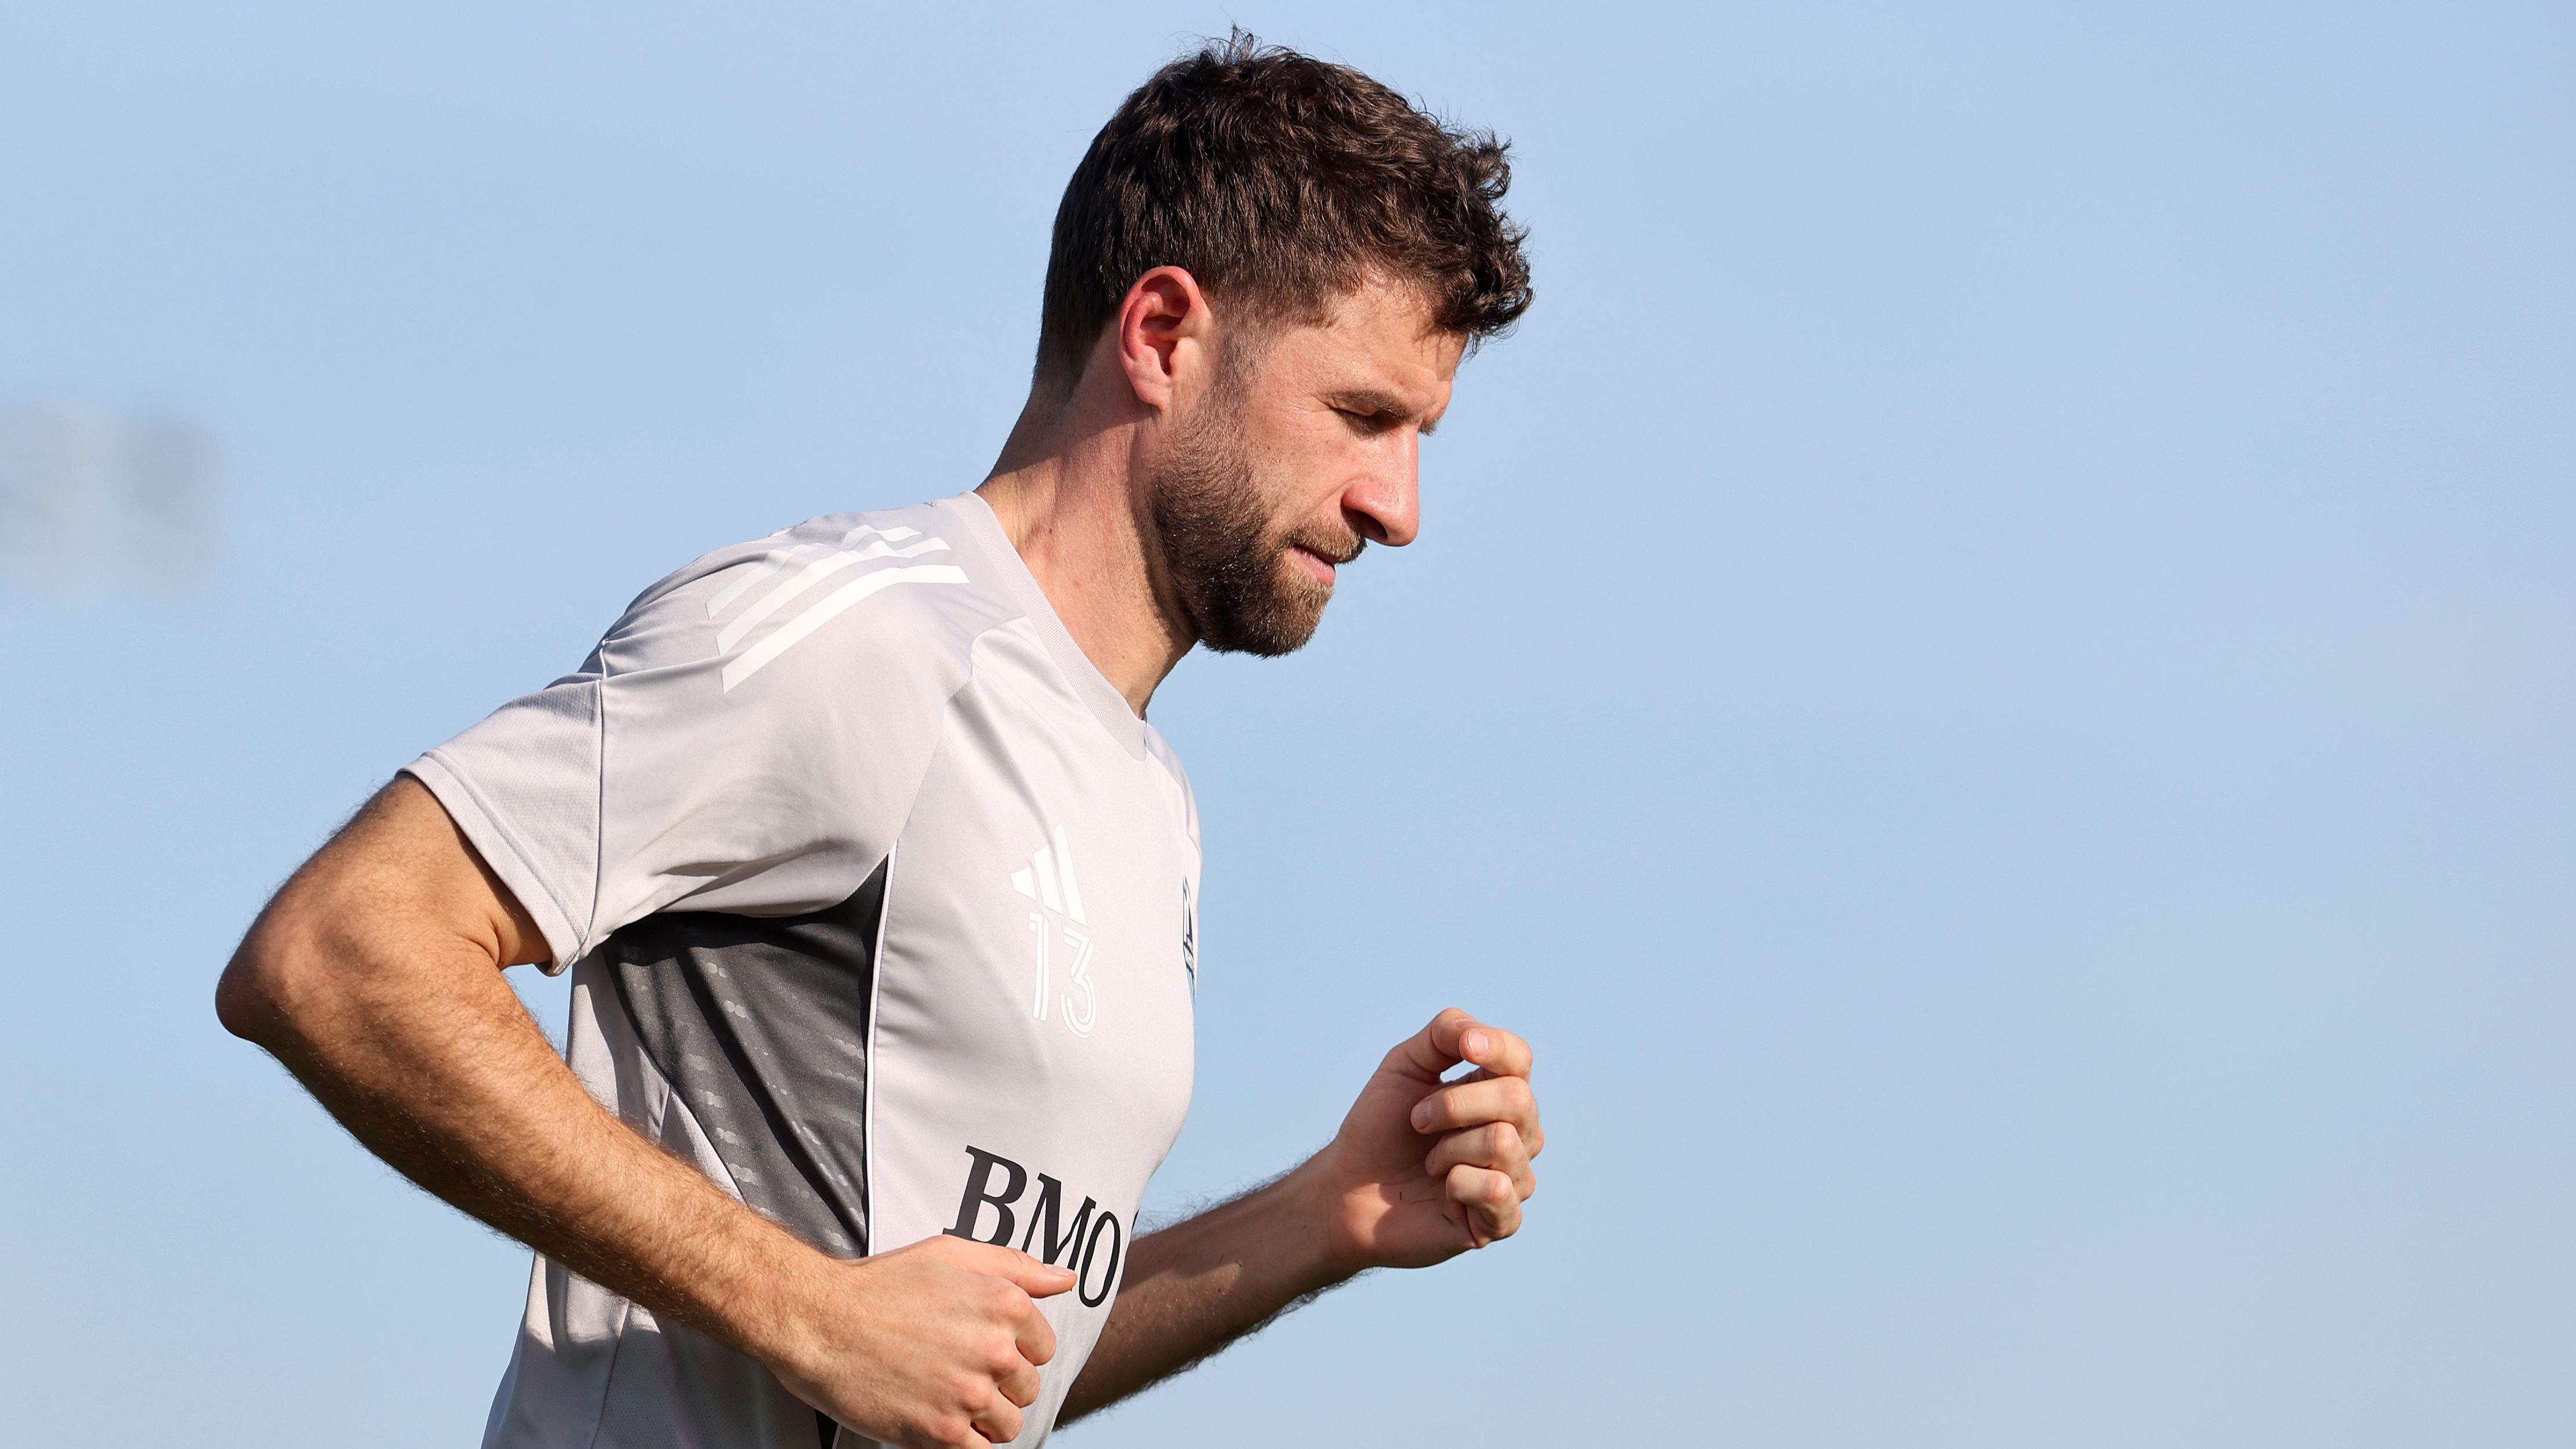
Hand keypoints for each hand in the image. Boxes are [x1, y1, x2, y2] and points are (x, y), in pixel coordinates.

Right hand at [764, 1235, 1074, 1448]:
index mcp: (1005, 1304)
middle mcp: (996, 1349)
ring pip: (1009, 1424)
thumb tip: (1064, 1279)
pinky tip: (937, 1418)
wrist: (819, 1322)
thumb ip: (1014, 1266)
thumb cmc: (879, 1286)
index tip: (979, 1348)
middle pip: (1028, 1388)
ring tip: (945, 1396)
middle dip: (999, 1385)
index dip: (1013, 1351)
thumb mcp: (950, 1255)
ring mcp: (971, 1393)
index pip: (1043, 1348)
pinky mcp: (943, 1431)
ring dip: (983, 1418)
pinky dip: (964, 1441)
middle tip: (955, 1372)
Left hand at [1298, 1007, 1541, 1271]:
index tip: (1463, 1048)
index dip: (1495, 1048)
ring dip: (1447, 1148)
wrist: (1347, 1188)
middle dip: (1453, 1104)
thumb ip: (1444, 1034)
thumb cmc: (1379, 1127)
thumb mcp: (1404, 1065)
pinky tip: (1443, 1191)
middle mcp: (1517, 1132)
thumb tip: (1477, 1036)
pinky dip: (1457, 1183)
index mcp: (1497, 1091)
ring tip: (1429, 1162)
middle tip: (1417, 1121)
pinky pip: (1497, 1189)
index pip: (1521, 1058)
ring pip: (1502, 1142)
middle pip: (1517, 1099)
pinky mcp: (1501, 1219)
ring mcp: (1513, 1176)